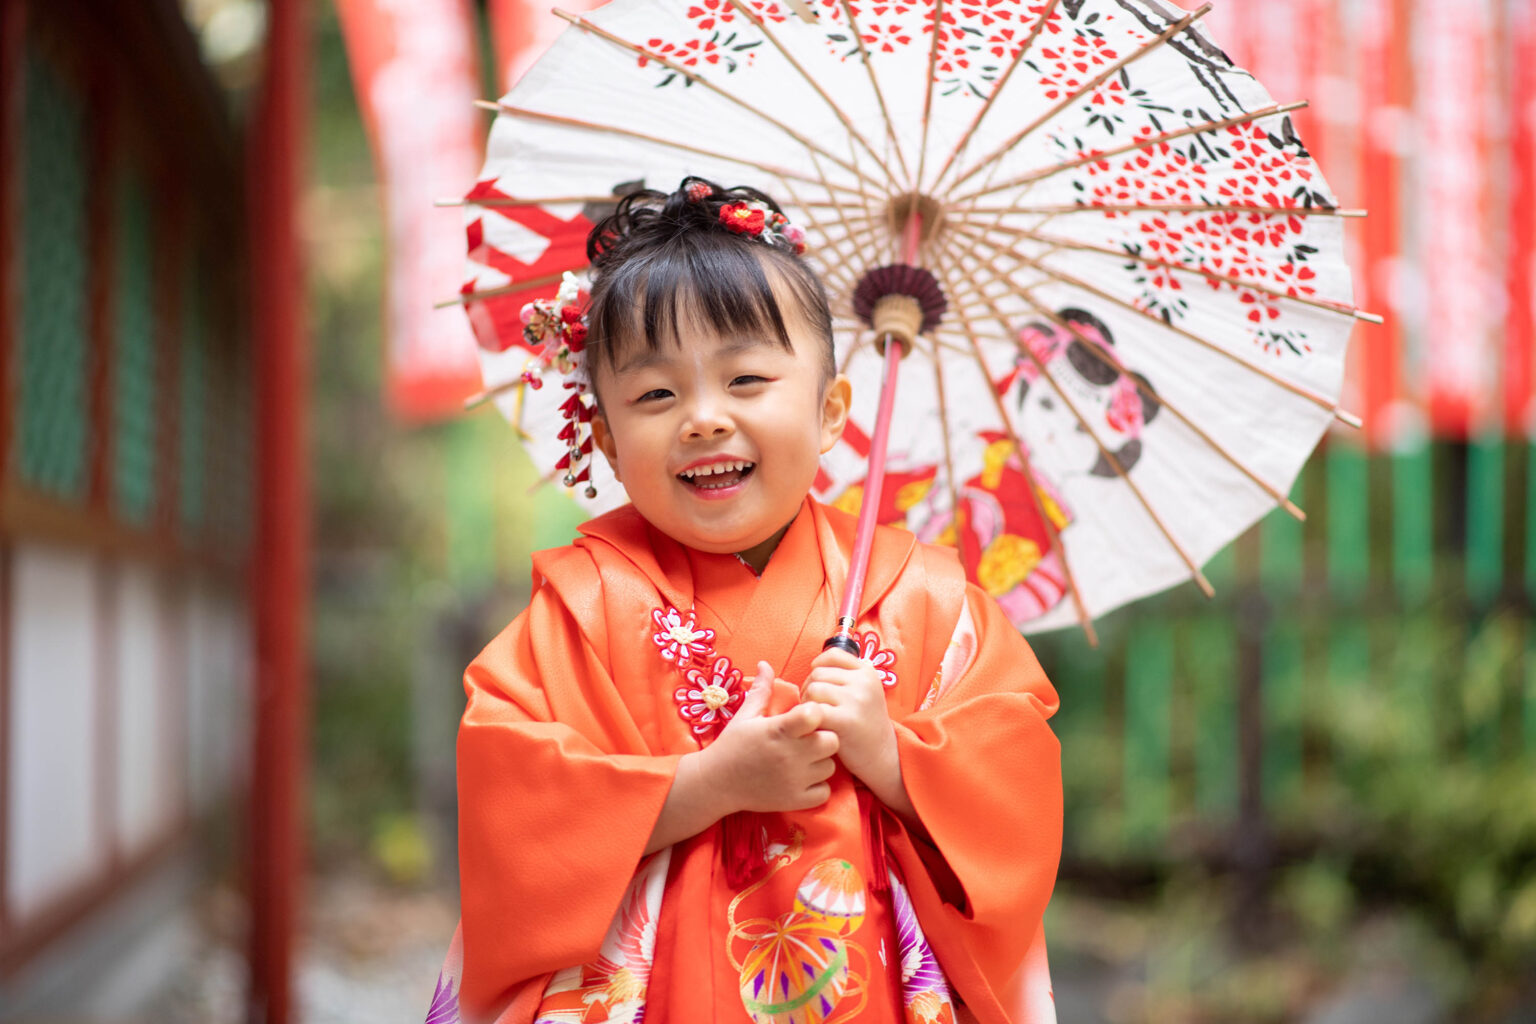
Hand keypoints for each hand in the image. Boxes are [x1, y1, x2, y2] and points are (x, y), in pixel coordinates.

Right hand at [700, 661, 839, 813]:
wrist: (715, 783)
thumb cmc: (732, 745)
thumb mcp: (745, 715)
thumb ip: (762, 690)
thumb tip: (766, 663)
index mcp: (778, 730)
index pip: (815, 715)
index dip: (816, 713)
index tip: (806, 716)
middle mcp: (789, 755)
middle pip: (831, 741)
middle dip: (824, 737)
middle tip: (810, 739)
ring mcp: (793, 780)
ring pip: (830, 767)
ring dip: (821, 762)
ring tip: (804, 760)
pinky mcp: (794, 801)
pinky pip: (824, 792)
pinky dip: (818, 787)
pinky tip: (804, 779)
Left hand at [800, 647, 895, 787]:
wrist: (883, 755)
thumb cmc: (864, 723)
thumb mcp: (864, 692)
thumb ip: (844, 675)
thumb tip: (814, 664)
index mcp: (867, 672)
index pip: (832, 655)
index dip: (819, 667)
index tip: (820, 685)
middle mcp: (863, 682)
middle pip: (818, 673)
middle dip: (809, 689)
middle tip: (816, 707)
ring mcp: (856, 700)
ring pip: (813, 689)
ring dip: (807, 704)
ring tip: (817, 718)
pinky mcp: (846, 720)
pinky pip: (814, 710)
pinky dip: (810, 719)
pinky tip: (817, 728)